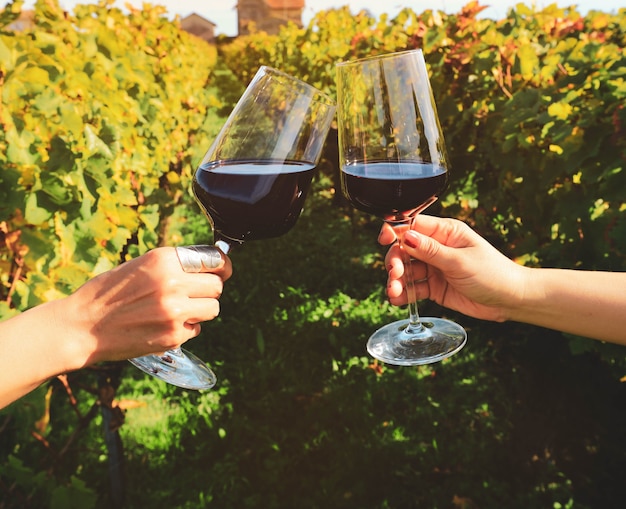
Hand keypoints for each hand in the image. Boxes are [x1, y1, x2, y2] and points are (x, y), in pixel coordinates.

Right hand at [62, 246, 232, 366]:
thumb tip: (210, 267)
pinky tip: (162, 325)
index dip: (222, 266)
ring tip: (176, 310)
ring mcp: (175, 311)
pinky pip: (196, 329)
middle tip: (192, 294)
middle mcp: (173, 283)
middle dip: (208, 290)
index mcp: (164, 260)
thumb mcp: (140, 266)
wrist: (82, 326)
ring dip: (200, 310)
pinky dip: (185, 328)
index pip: (214, 260)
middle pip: (217, 286)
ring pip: (212, 309)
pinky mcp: (174, 336)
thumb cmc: (108, 294)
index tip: (223, 270)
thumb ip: (173, 265)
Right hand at [379, 215, 526, 322]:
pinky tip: (398, 300)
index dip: (395, 231)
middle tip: (395, 274)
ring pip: (406, 270)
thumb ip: (431, 250)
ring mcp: (434, 267)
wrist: (510, 300)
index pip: (413, 225)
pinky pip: (413, 288)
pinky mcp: (434, 286)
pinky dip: (404, 294)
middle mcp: (437, 248)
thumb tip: (406, 236)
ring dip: (397, 280)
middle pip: (403, 249)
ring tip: (395, 293)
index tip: (384, 240)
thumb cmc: (493, 273)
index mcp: (445, 232)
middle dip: (395, 261)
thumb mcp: (460, 261)